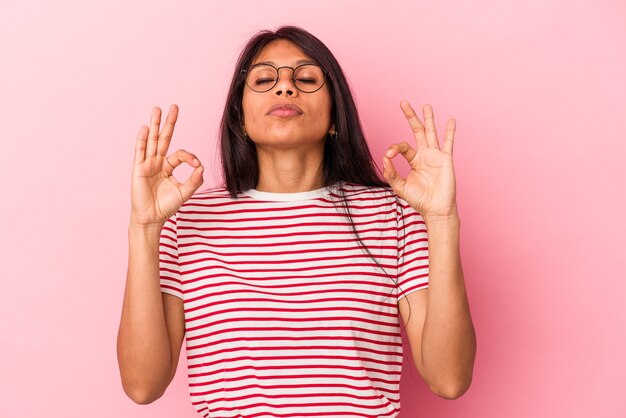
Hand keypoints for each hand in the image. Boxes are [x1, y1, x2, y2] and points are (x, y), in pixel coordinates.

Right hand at [130, 105, 203, 226]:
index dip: (190, 157)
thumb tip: (202, 166)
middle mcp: (157, 163)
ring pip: (152, 141)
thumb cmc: (166, 206)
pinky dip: (142, 140)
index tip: (196, 165)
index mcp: (168, 167)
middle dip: (169, 123)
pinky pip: (140, 151)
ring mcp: (147, 164)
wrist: (151, 218)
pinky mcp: (138, 169)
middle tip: (174, 106)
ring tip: (157, 109)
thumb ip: (195, 180)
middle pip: (164, 139)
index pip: (180, 154)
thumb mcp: (185, 192)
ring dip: (154, 125)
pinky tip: (145, 128)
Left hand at [382, 101, 457, 220]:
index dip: (394, 148)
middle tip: (403, 103)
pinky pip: (448, 142)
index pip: (403, 147)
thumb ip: (391, 173)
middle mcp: (425, 155)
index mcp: (414, 160)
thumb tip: (384, 158)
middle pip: (417, 131)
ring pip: (432, 132)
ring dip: (429, 119)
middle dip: (411, 117)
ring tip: (426, 105)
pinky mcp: (446, 159)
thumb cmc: (420, 200)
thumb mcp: (400, 186)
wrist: (436, 209)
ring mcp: (436, 155)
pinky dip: (450, 131)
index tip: (389, 154)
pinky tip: (450, 120)